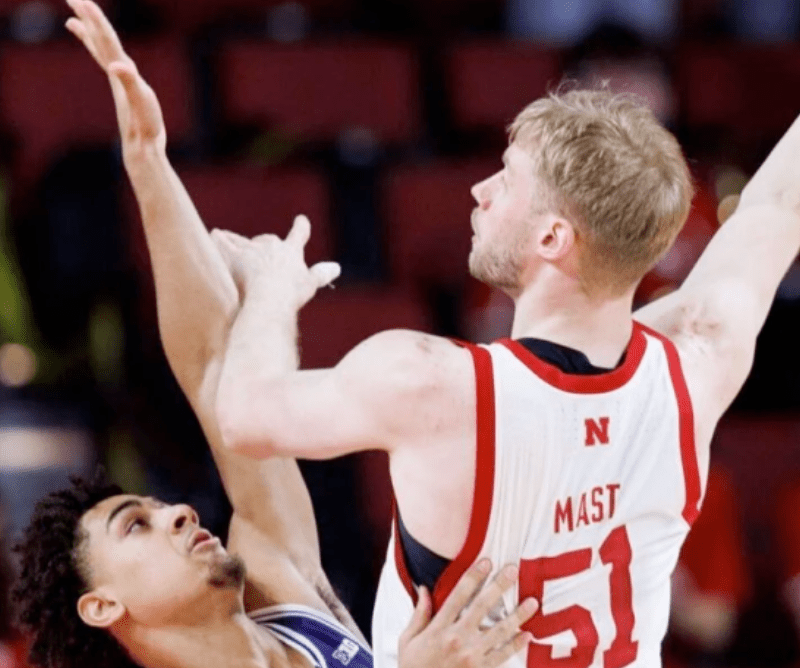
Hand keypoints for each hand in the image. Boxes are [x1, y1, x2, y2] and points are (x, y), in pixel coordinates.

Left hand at [66, 0, 165, 154]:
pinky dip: (103, 55)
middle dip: (88, 19)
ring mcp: (120, 83)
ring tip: (72, 21)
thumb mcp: (142, 102)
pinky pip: (110, 66)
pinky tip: (103, 55)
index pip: (107, 40)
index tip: (83, 1)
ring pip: (102, 52)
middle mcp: (117, 74)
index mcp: (122, 72)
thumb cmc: (144, 126)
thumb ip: (129, 82)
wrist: (141, 149)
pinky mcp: (125, 92)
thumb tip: (115, 65)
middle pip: (99, 41)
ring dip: (89, 34)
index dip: (96, 20)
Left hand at [211, 215, 340, 309]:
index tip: (301, 220)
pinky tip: (214, 234)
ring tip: (225, 234)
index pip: (299, 235)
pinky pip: (226, 246)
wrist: (270, 298)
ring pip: (244, 242)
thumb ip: (321, 274)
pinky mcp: (236, 258)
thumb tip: (336, 268)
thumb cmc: (292, 293)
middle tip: (263, 244)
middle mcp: (272, 247)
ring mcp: (253, 251)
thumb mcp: (310, 284)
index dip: (300, 227)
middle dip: (266, 242)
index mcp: (292, 251)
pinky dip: (220, 240)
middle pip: (268, 240)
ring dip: (235, 239)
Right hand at [398, 560, 536, 667]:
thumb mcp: (408, 640)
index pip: (459, 594)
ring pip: (500, 631)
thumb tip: (424, 589)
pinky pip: (502, 656)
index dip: (474, 576)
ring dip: (518, 615)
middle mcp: (457, 639)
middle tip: (513, 570)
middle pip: (482, 606)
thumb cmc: (412, 667)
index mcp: (439, 628)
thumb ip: (419, 614)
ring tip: (532, 602)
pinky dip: (516, 645)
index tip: (486, 561)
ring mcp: (471, 656)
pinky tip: (527, 635)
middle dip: (499, 586)